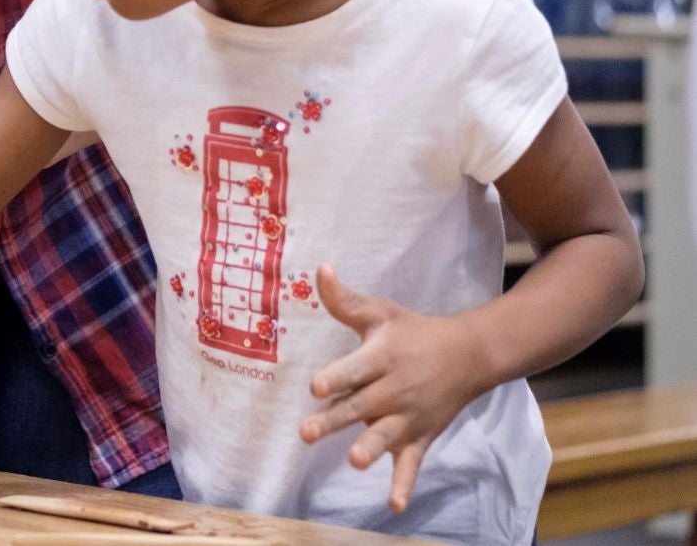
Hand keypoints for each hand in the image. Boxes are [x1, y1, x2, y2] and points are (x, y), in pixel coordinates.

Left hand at [298, 265, 484, 512]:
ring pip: (385, 436)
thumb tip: (320, 269)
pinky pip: (412, 463)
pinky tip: (393, 504)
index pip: (355, 368)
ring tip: (355, 460)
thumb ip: (344, 300)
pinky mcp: (420, 437)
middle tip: (306, 432)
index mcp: (382, 357)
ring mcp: (409, 417)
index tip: (315, 387)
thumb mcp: (380, 311)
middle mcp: (394, 389)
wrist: (469, 355)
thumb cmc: (413, 331)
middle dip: (334, 419)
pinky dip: (405, 484)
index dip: (335, 377)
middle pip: (360, 406)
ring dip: (371, 449)